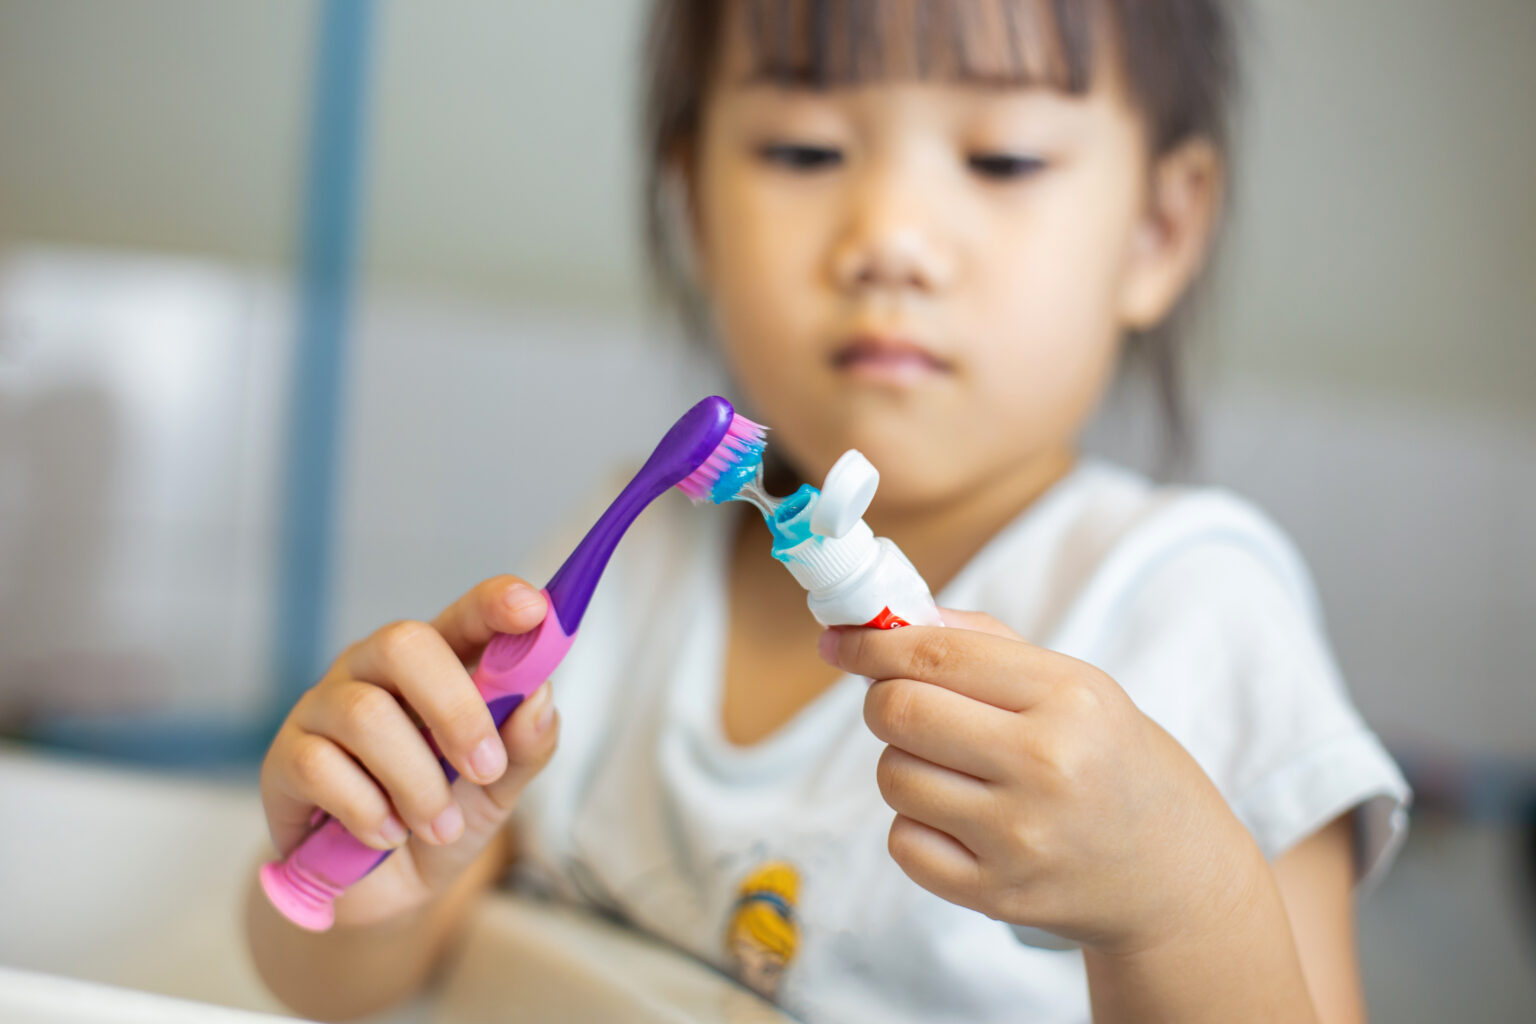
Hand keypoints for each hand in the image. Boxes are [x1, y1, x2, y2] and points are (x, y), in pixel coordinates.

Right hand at [260, 576, 560, 927]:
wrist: (382, 895)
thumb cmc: (442, 821)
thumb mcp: (498, 791)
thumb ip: (526, 747)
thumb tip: (540, 698)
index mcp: (435, 665)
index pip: (464, 616)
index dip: (494, 604)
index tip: (532, 607)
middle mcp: (373, 671)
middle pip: (403, 644)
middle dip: (456, 708)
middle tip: (486, 769)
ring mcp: (322, 708)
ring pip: (366, 714)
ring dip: (417, 782)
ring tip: (441, 827)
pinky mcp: (285, 759)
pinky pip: (320, 766)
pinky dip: (367, 810)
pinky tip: (388, 835)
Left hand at [819, 609, 1262, 954]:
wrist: (1170, 872)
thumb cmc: (1108, 760)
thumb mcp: (1074, 684)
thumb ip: (980, 642)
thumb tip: (881, 622)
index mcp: (1070, 697)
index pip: (935, 655)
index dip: (871, 642)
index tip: (841, 639)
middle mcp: (1047, 765)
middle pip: (899, 712)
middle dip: (883, 700)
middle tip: (905, 705)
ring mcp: (1020, 837)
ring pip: (893, 776)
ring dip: (904, 764)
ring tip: (954, 770)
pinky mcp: (996, 894)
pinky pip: (903, 841)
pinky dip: (917, 826)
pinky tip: (962, 821)